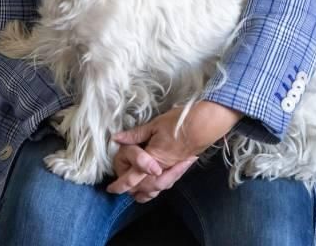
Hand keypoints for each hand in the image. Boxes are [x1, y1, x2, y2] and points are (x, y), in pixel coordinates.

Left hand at [107, 101, 242, 201]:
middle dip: (131, 190)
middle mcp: (162, 168)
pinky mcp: (180, 166)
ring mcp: (172, 168)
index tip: (111, 189)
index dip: (121, 184)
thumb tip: (117, 138)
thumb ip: (135, 134)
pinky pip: (167, 183)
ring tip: (135, 192)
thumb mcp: (155, 125)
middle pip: (144, 187)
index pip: (133, 176)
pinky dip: (158, 187)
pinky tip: (156, 185)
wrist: (204, 125)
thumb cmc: (179, 122)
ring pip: (156, 188)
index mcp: (153, 158)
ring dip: (145, 192)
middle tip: (120, 190)